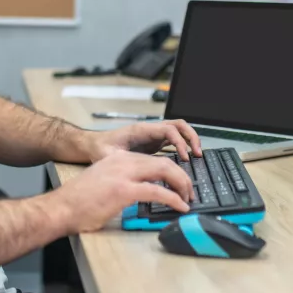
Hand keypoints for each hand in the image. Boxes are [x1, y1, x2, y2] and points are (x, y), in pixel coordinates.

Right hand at [53, 151, 193, 232]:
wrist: (60, 208)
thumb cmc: (78, 202)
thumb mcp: (103, 183)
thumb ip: (123, 182)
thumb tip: (143, 192)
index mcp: (118, 159)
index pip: (153, 158)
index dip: (171, 171)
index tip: (179, 183)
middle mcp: (122, 162)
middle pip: (163, 161)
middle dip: (181, 176)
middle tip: (189, 191)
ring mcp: (123, 174)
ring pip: (165, 171)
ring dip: (181, 185)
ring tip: (188, 198)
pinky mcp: (124, 190)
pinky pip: (158, 191)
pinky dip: (174, 199)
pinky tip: (180, 206)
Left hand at [88, 119, 202, 162]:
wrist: (95, 144)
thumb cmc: (101, 148)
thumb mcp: (108, 155)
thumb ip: (119, 159)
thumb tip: (131, 167)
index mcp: (141, 130)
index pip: (168, 130)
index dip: (179, 142)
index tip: (184, 158)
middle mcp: (150, 130)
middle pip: (178, 125)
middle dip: (191, 137)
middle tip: (197, 154)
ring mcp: (153, 135)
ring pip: (179, 130)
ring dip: (190, 139)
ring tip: (197, 155)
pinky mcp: (155, 142)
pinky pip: (174, 139)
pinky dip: (184, 146)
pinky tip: (186, 160)